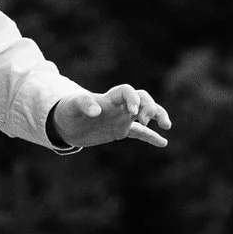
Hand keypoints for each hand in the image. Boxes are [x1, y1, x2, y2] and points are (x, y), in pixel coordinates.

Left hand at [51, 83, 169, 148]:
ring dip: (158, 116)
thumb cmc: (68, 110)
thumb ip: (84, 104)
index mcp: (109, 98)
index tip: (133, 113)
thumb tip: (96, 111)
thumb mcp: (72, 106)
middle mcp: (119, 106)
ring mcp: (121, 118)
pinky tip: (163, 143)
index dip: (133, 99)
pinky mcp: (120, 131)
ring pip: (146, 113)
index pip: (127, 91)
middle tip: (146, 120)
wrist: (66, 123)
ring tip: (167, 126)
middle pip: (143, 99)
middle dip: (150, 107)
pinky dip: (151, 137)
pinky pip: (139, 133)